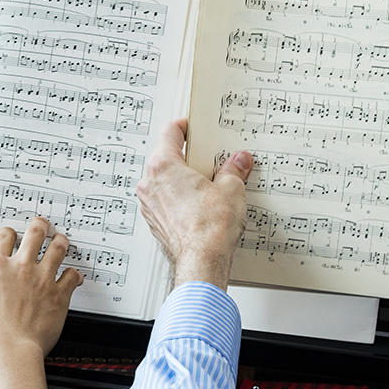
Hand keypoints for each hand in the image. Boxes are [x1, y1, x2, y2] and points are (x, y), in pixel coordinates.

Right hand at [0, 217, 83, 359]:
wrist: (8, 349)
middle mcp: (21, 267)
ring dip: (61, 242)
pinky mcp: (58, 294)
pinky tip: (74, 276)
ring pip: (58, 248)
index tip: (11, 235)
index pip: (4, 237)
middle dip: (40, 225)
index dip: (9, 233)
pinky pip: (72, 277)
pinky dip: (74, 275)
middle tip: (42, 224)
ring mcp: (42, 279)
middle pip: (35, 233)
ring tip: (62, 240)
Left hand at [136, 118, 252, 288]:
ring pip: (164, 181)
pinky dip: (179, 198)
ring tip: (208, 185)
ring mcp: (149, 204)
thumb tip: (238, 162)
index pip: (170, 132)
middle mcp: (149, 183)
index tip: (196, 127)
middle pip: (166, 157)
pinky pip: (165, 201)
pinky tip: (199, 205)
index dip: (186, 126)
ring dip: (183, 179)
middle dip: (189, 157)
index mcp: (163, 166)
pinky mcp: (155, 222)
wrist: (202, 261)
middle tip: (210, 158)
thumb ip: (233, 170)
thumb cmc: (209, 228)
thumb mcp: (231, 189)